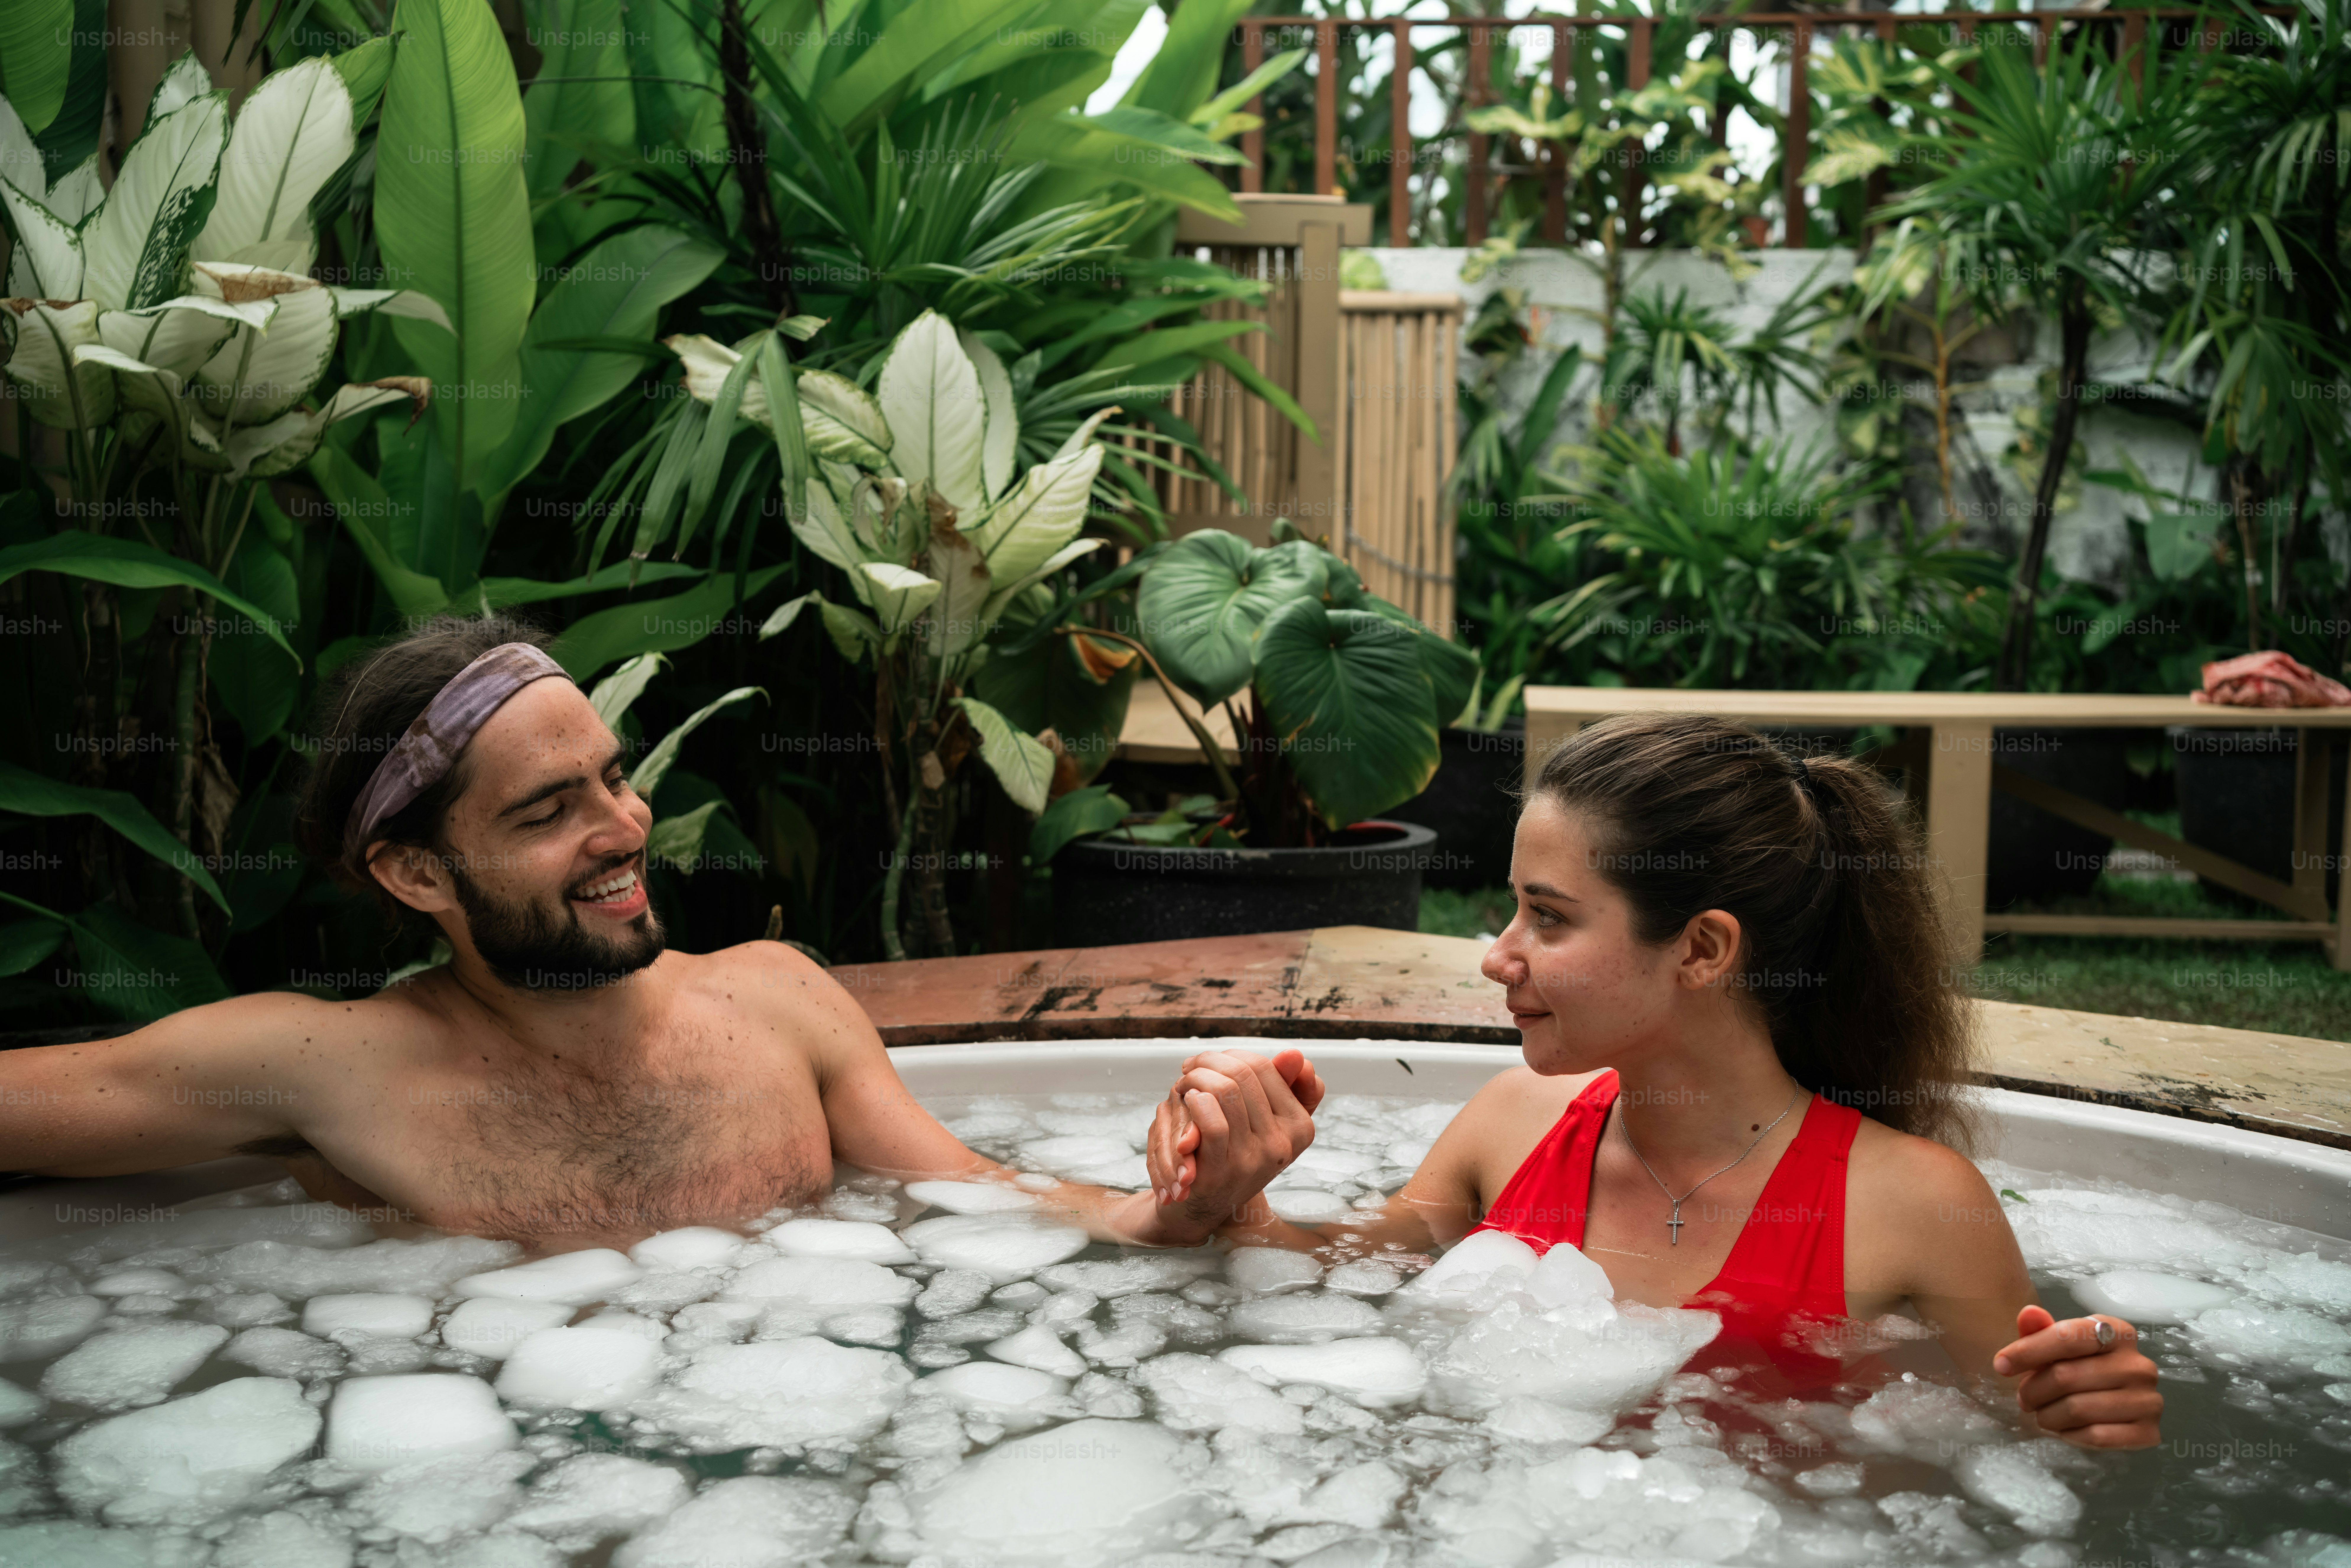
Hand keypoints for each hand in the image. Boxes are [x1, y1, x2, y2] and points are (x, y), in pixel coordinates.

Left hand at [1143, 1048, 1318, 1228]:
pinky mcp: (1224, 1171)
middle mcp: (1283, 1144)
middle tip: (1191, 1067)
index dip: (1232, 1055)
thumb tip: (1295, 1055)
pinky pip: (1212, 1121)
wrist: (1202, 1204)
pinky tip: (1186, 1099)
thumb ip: (1285, 1087)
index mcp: (1300, 1127)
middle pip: (1243, 1073)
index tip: (1211, 1062)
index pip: (1266, 1067)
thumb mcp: (1264, 1121)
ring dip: (1196, 1077)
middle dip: (1210, 1061)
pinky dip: (1194, 1100)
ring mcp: (1255, 1159)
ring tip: (1184, 1083)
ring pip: (1226, 1090)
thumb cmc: (1232, 1154)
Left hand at [1994, 1305, 2161, 1449]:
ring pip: (2077, 1409)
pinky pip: (2096, 1436)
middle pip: (2066, 1376)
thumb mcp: (2059, 1346)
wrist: (2115, 1406)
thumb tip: (2029, 1313)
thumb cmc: (2079, 1368)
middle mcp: (2138, 1365)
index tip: (2001, 1365)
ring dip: (2048, 1415)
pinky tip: (2066, 1429)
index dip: (2027, 1351)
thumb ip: (2041, 1330)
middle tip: (2024, 1398)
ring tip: (2042, 1413)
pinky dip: (2071, 1435)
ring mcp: (2148, 1400)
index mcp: (2117, 1333)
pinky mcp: (2148, 1432)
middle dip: (2033, 1390)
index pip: (2068, 1337)